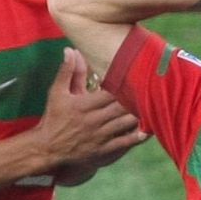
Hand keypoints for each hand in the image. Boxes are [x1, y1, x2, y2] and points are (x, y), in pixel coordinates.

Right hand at [32, 47, 147, 172]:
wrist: (47, 148)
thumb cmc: (53, 118)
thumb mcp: (56, 93)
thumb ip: (67, 72)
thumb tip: (71, 50)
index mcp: (83, 105)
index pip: (108, 94)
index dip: (124, 87)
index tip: (136, 78)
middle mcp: (92, 120)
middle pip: (119, 108)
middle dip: (135, 101)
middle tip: (151, 92)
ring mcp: (98, 136)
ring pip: (123, 124)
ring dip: (138, 116)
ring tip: (153, 108)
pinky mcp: (101, 150)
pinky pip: (121, 143)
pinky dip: (135, 138)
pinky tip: (147, 131)